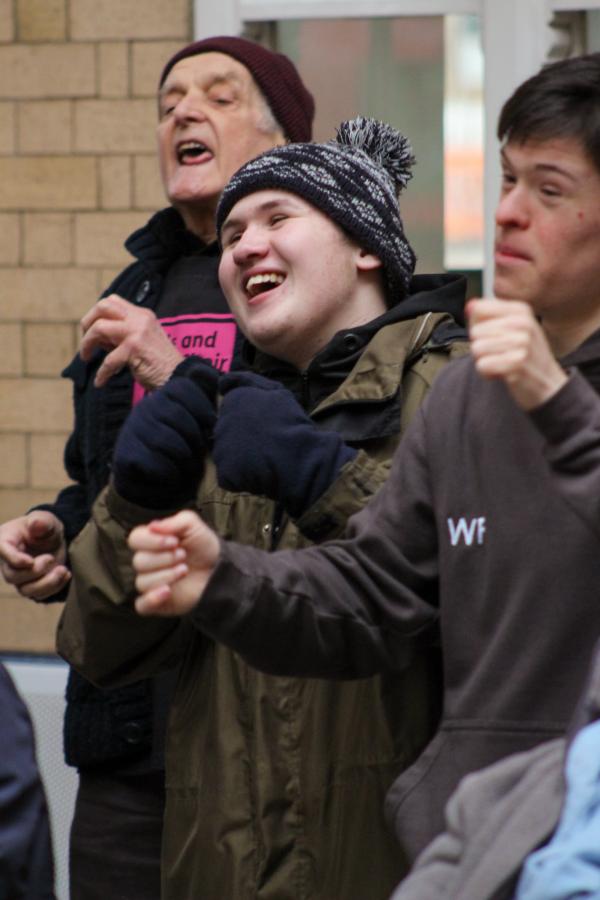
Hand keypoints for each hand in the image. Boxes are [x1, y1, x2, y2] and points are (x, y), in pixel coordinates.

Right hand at [0, 511, 68, 599]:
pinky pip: (40, 595)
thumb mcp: (46, 519)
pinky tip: (66, 574)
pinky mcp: (33, 586)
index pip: (3, 552)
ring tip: (63, 570)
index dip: (15, 560)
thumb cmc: (45, 527)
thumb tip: (36, 524)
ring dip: (46, 583)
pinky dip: (55, 587)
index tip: (30, 561)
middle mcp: (8, 562)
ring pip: (25, 590)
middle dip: (35, 571)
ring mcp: (20, 577)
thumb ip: (42, 521)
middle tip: (51, 559)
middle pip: (12, 576)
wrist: (55, 540)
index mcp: (6, 541)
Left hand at [80, 295, 182, 388]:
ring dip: (87, 344)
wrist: (179, 377)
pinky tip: (100, 381)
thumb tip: (97, 337)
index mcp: (142, 315)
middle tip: (86, 341)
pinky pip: (108, 359)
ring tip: (86, 358)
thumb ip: (123, 334)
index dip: (96, 314)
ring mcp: (137, 332)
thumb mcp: (143, 340)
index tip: (92, 331)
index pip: (112, 302)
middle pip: (103, 306)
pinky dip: (101, 373)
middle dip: (87, 322)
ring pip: (99, 328)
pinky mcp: (135, 348)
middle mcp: (140, 318)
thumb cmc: (160, 365)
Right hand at [112, 367, 218, 509]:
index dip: (203, 409)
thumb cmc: (177, 451)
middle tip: (199, 457)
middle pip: (178, 416)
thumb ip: (204, 405)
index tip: (211, 428)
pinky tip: (172, 478)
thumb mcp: (192, 425)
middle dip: (196, 441)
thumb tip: (219, 380)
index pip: (183, 388)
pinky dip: (171, 476)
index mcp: (162, 396)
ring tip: (188, 469)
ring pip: (168, 442)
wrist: (145, 481)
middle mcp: (144, 409)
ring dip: (185, 461)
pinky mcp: (126, 456)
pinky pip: (156, 464)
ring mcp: (132, 431)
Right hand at [128, 511, 219, 615]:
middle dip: (165, 558)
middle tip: (183, 555)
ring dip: (166, 575)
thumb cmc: (203, 547)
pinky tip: (168, 592)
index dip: (152, 540)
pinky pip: (142, 605)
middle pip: (139, 561)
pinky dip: (152, 599)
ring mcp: (150, 583)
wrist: (219, 569)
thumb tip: (153, 526)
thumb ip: (174, 522)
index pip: (135, 539)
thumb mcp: (193, 526)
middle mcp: (147, 562)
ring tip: (185, 570)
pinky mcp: (156, 602)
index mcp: (151, 542)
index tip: (174, 541)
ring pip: (142, 582)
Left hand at [214, 371, 356, 518]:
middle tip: (267, 444)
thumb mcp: (276, 392)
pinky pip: (230, 476)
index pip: (233, 411)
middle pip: (229, 432)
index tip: (267, 425)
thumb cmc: (292, 423)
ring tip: (265, 460)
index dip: (251, 419)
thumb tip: (221, 381)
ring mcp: (220, 448)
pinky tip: (258, 474)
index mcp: (233, 401)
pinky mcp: (224, 471)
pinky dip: (242, 478)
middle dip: (244, 438)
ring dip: (242, 458)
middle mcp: (221, 422)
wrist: (298, 458)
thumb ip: (247, 382)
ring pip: (228, 454)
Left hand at [468, 298, 567, 409]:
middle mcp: (522, 323)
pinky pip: (482, 365)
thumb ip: (488, 316)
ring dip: (484, 361)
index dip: (478, 326)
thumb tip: (469, 306)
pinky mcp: (516, 363)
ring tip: (502, 363)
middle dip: (482, 347)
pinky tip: (503, 374)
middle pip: (475, 332)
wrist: (548, 383)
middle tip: (501, 354)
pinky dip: (487, 373)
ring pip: (476, 349)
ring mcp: (521, 343)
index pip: (478, 309)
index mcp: (521, 310)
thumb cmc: (527, 356)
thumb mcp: (513, 329)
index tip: (494, 336)